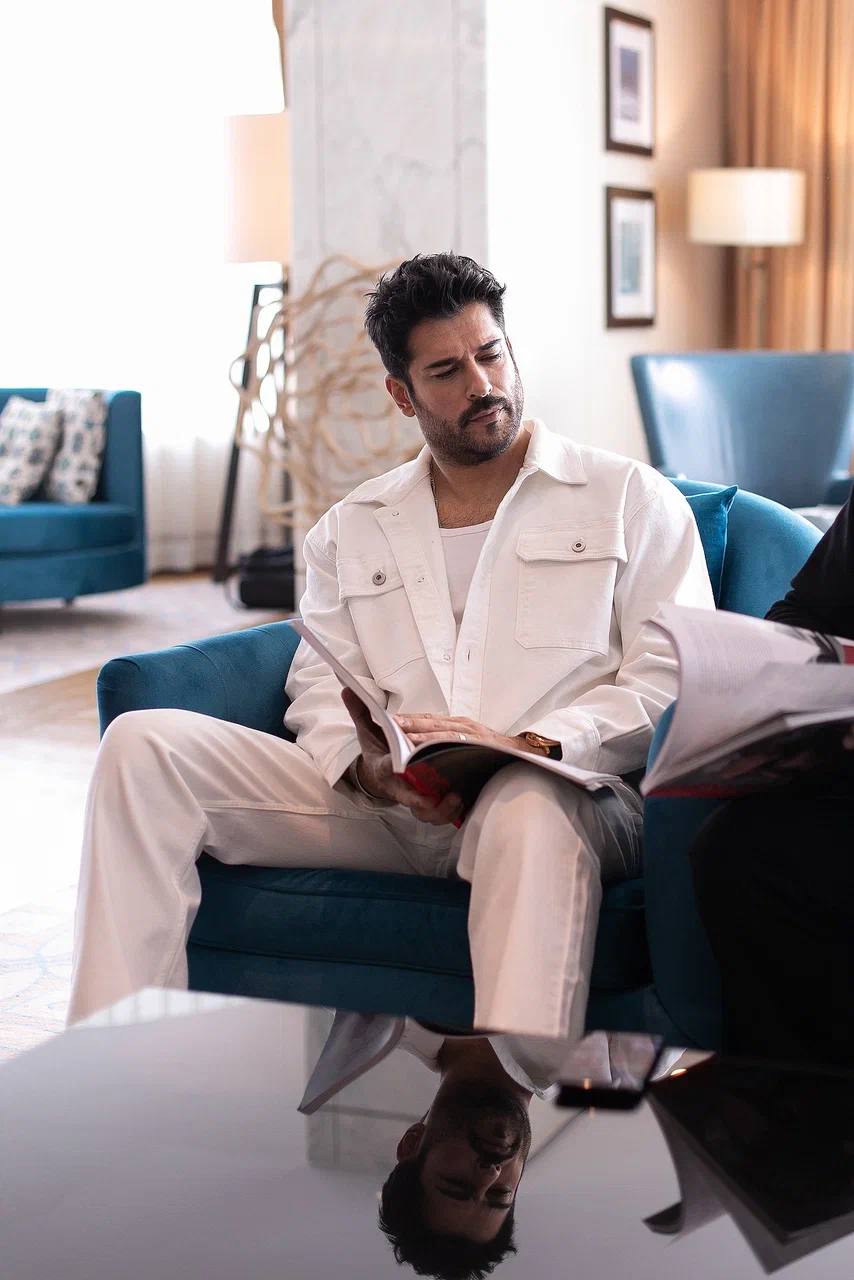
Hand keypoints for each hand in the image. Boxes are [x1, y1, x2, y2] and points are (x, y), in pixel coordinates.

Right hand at [341, 689, 463, 825]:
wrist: (382, 775)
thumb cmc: (380, 750)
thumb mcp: (368, 731)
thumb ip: (360, 711)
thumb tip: (346, 688)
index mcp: (384, 768)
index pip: (388, 767)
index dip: (395, 766)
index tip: (402, 765)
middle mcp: (398, 786)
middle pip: (408, 799)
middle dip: (422, 800)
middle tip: (439, 796)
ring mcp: (414, 798)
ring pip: (427, 813)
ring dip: (443, 809)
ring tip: (456, 797)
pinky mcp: (427, 805)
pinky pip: (439, 814)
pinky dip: (451, 810)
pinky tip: (462, 798)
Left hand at [394, 712, 542, 755]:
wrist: (528, 755)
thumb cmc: (496, 752)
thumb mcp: (473, 742)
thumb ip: (453, 741)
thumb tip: (430, 745)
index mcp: (461, 725)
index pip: (432, 719)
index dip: (413, 719)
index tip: (393, 719)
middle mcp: (466, 726)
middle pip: (433, 722)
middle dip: (411, 722)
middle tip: (391, 722)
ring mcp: (473, 734)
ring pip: (442, 730)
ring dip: (422, 731)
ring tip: (402, 733)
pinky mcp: (480, 743)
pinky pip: (455, 742)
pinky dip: (440, 742)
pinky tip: (425, 746)